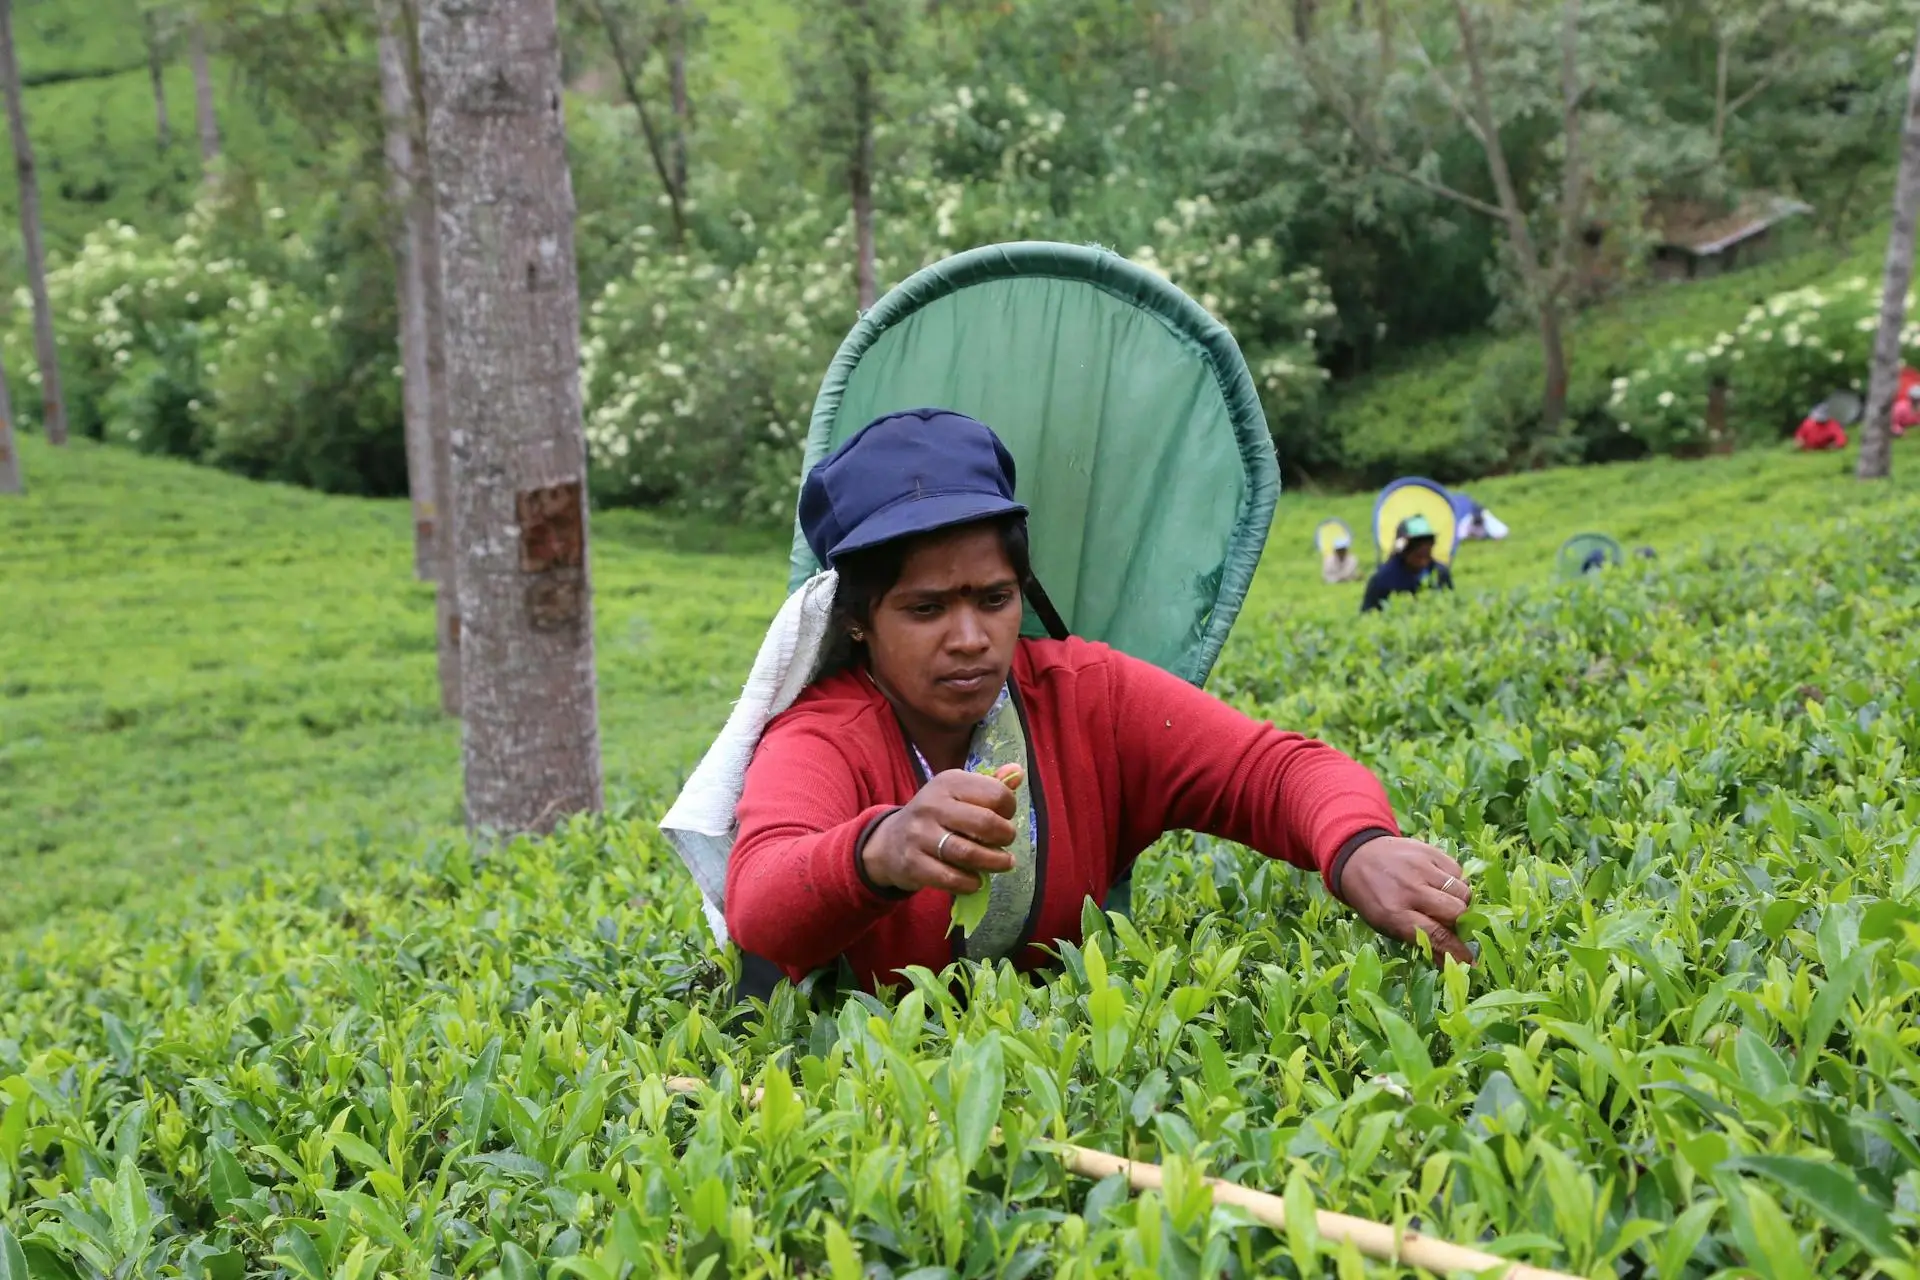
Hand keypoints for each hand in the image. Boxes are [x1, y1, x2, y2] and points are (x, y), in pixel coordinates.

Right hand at [861, 768, 1019, 894]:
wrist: (889, 842)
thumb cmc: (935, 816)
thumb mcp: (957, 792)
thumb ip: (989, 784)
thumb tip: (1018, 772)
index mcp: (948, 782)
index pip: (994, 793)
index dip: (1009, 808)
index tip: (1006, 818)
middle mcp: (932, 805)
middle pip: (984, 822)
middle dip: (1005, 836)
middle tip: (1007, 842)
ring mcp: (920, 835)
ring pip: (968, 853)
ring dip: (993, 862)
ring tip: (1003, 864)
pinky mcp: (913, 863)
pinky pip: (949, 878)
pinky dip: (970, 883)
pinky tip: (976, 881)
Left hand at [1339, 836, 1473, 965]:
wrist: (1358, 857)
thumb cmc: (1373, 898)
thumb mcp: (1386, 925)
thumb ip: (1421, 942)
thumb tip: (1453, 964)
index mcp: (1394, 913)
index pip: (1436, 935)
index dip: (1457, 951)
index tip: (1470, 961)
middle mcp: (1409, 889)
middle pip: (1456, 911)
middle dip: (1460, 923)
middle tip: (1454, 924)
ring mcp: (1421, 867)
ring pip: (1462, 891)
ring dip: (1461, 902)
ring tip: (1447, 903)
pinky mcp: (1429, 851)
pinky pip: (1458, 871)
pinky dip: (1456, 882)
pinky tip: (1442, 884)